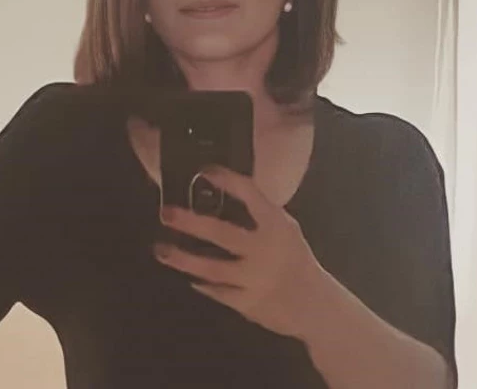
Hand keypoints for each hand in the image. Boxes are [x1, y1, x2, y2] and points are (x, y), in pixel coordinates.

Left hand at [153, 165, 330, 338]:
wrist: (315, 305)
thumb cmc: (295, 260)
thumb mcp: (285, 230)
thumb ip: (260, 215)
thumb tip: (224, 195)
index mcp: (276, 226)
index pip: (251, 194)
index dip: (227, 180)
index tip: (205, 170)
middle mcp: (264, 249)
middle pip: (222, 233)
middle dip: (191, 223)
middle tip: (166, 213)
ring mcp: (254, 278)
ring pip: (211, 267)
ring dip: (183, 258)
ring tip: (162, 249)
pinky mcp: (247, 302)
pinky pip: (217, 291)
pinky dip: (203, 284)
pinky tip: (190, 278)